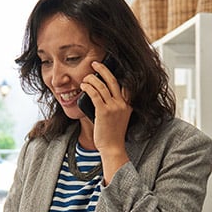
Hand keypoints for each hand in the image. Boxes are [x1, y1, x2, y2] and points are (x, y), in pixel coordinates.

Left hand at [81, 61, 131, 176]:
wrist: (113, 148)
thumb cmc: (113, 134)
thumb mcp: (119, 118)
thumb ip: (115, 106)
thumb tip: (101, 93)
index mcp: (128, 104)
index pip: (125, 84)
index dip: (116, 73)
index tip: (109, 67)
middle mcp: (122, 104)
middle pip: (113, 80)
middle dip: (103, 69)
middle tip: (95, 63)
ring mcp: (113, 107)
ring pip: (101, 86)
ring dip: (91, 79)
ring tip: (85, 78)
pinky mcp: (103, 112)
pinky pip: (95, 94)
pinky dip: (88, 87)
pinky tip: (83, 86)